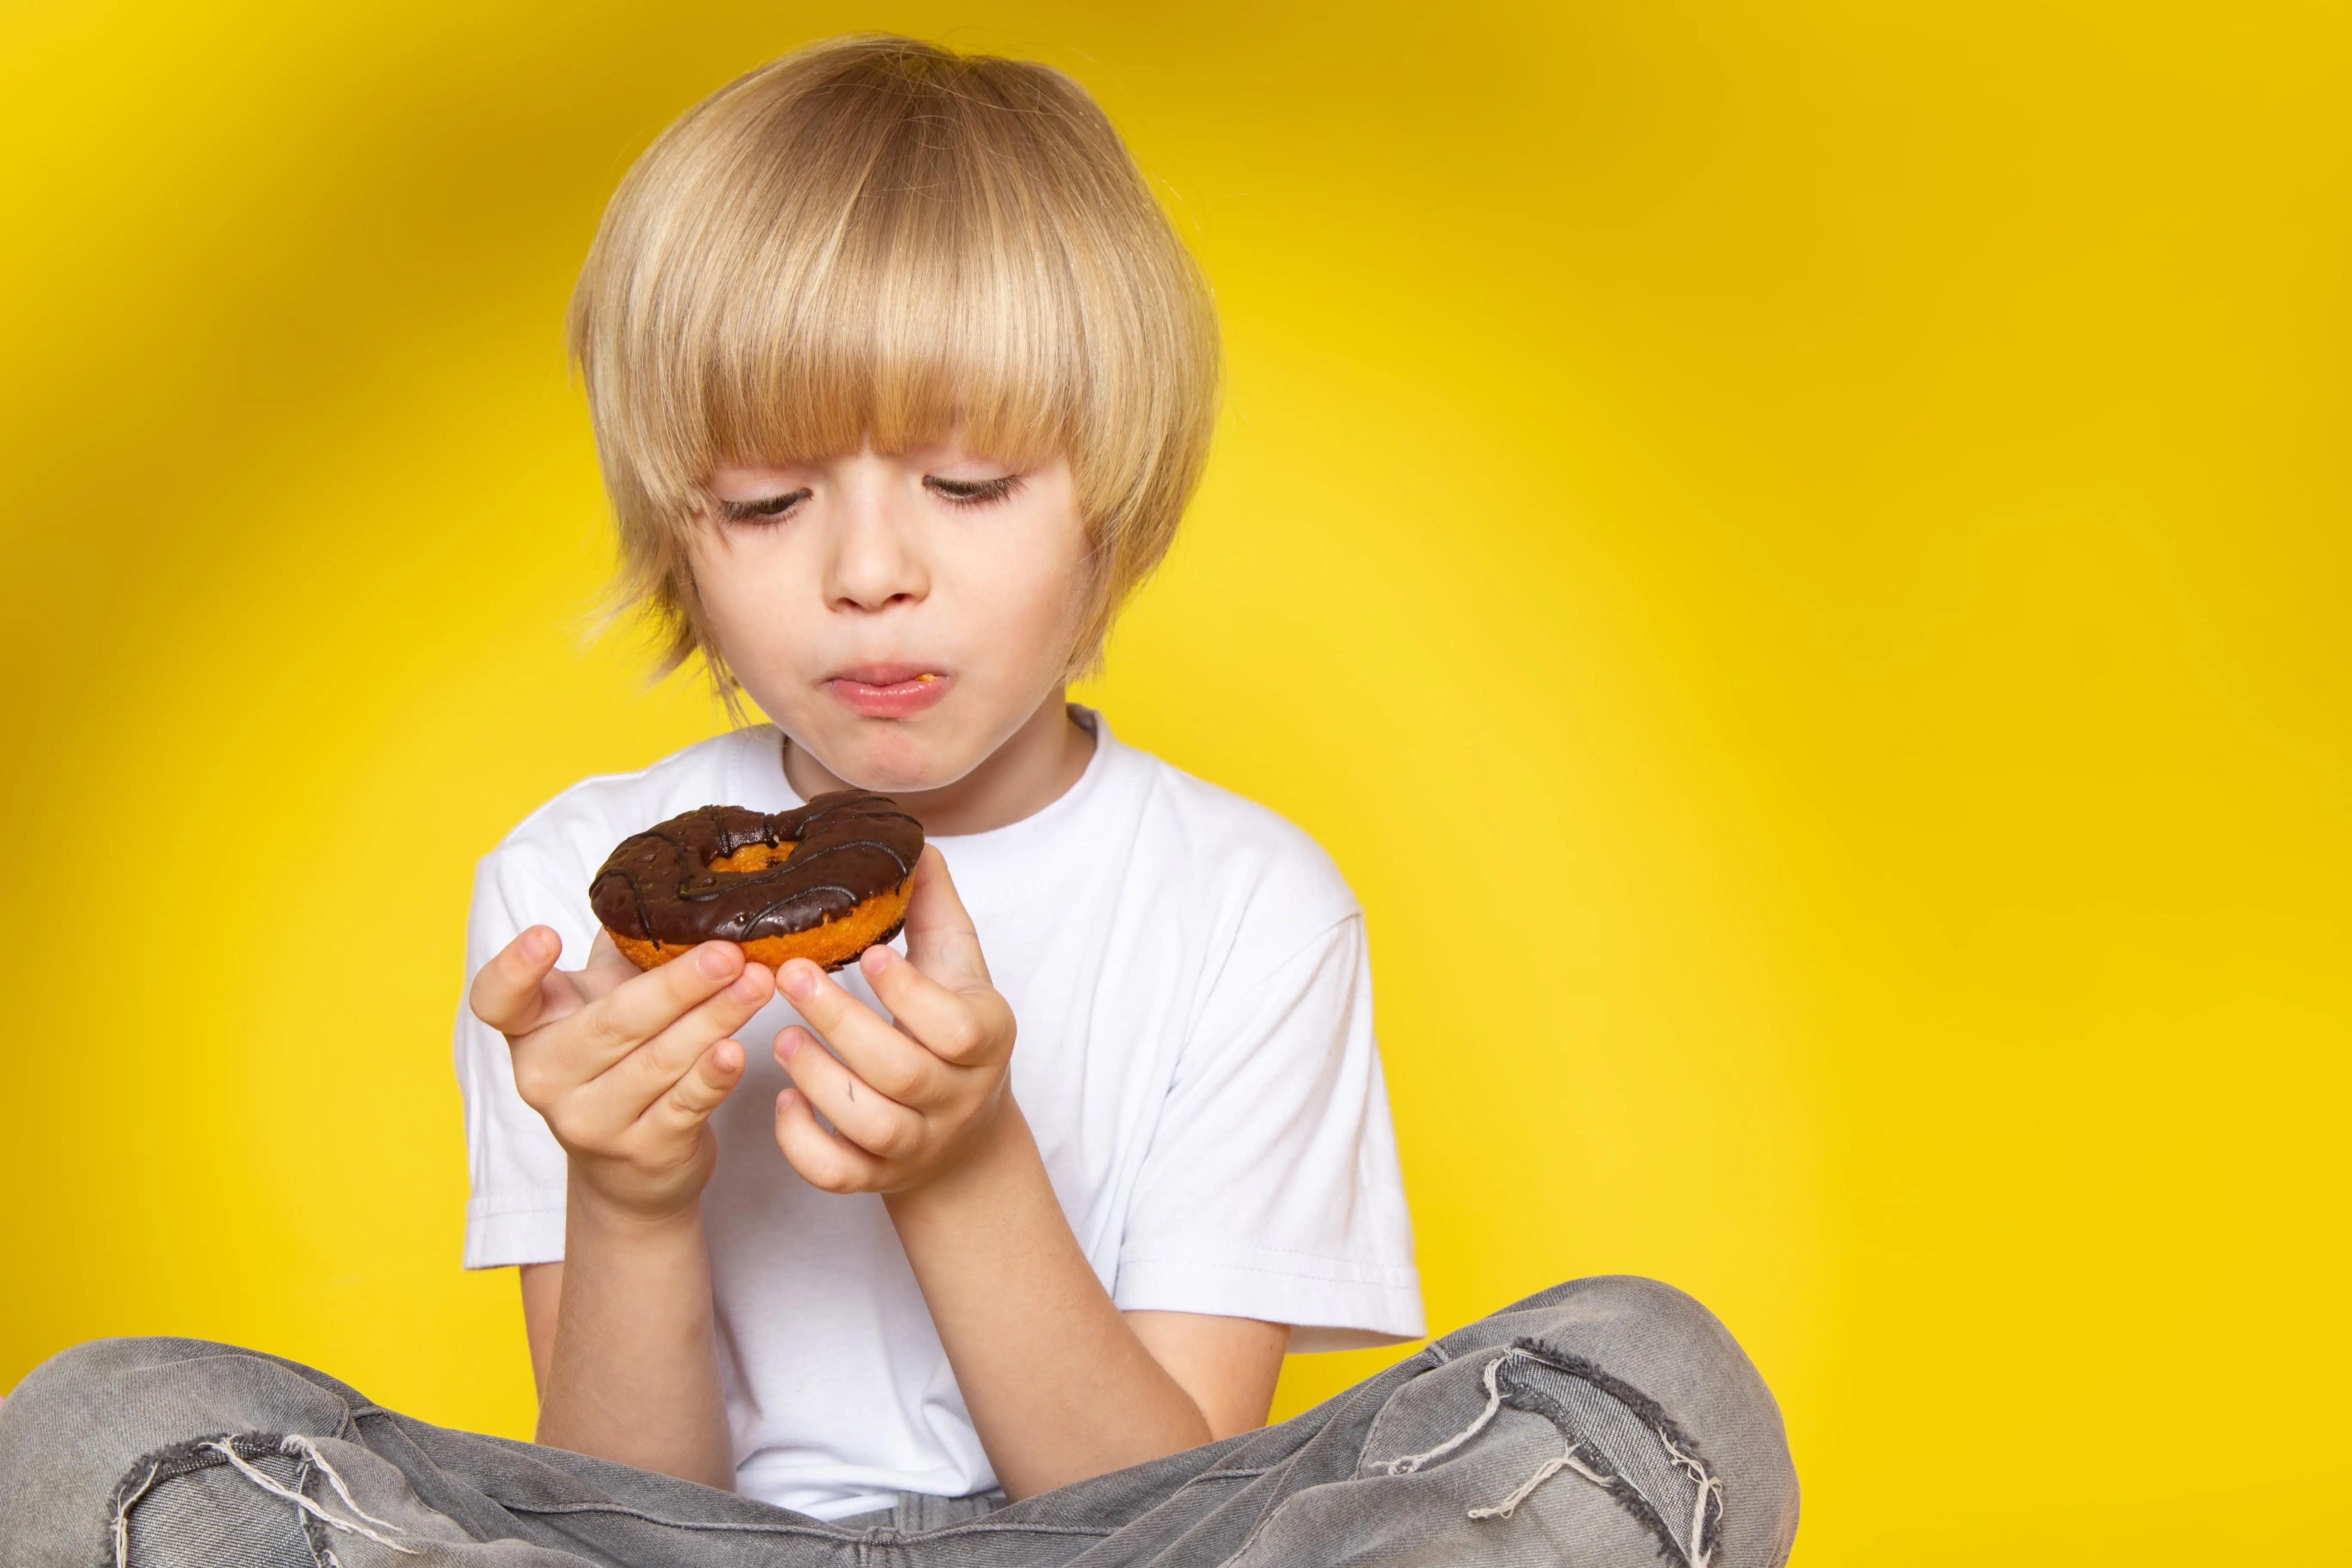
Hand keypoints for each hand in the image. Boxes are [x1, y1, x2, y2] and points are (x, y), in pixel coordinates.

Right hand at [470, 928, 775, 1221]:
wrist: (628, 1170)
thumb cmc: (619, 1060)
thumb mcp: (606, 1001)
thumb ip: (625, 950)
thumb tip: (675, 883)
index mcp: (532, 1028)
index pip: (499, 1000)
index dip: (515, 969)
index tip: (547, 934)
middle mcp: (548, 1077)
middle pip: (610, 1024)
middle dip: (677, 985)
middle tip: (728, 953)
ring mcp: (591, 1121)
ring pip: (655, 1062)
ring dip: (712, 1019)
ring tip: (757, 984)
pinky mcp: (640, 1152)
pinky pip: (681, 1107)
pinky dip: (711, 1078)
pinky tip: (737, 1050)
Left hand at [771, 847, 1016, 1194]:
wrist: (964, 1137)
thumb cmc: (951, 1035)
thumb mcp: (956, 972)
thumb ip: (935, 913)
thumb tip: (916, 847)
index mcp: (984, 1040)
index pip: (955, 1026)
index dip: (910, 993)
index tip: (868, 954)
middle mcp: (957, 1098)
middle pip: (902, 1073)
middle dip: (841, 1023)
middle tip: (789, 977)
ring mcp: (919, 1144)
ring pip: (872, 1126)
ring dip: (819, 1081)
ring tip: (779, 1039)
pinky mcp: (879, 1179)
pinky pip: (841, 1175)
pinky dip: (805, 1145)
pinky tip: (783, 1104)